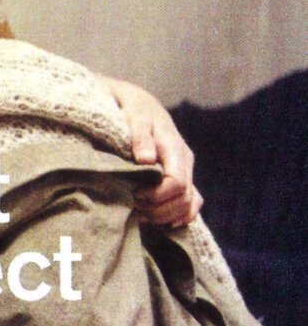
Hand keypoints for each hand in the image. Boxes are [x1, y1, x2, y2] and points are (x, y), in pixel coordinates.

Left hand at [99, 76, 202, 227]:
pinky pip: (191, 204)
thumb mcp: (134, 114)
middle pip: (183, 198)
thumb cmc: (132, 108)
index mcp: (174, 147)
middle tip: (134, 207)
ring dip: (166, 215)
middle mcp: (183, 161)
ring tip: (142, 214)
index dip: (157, 196)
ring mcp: (184, 170)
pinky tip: (163, 223)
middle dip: (159, 209)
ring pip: (188, 204)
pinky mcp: (181, 177)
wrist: (136, 102)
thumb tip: (146, 159)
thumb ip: (140, 134)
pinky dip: (180, 217)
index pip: (176, 183)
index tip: (135, 194)